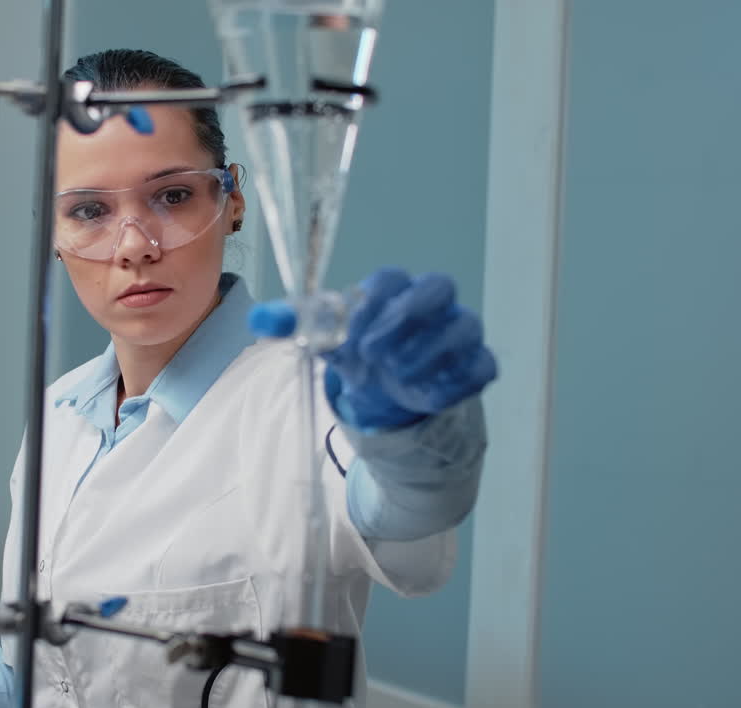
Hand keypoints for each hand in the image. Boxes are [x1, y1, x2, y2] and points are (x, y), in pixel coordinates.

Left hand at [250, 268, 496, 430]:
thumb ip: (294, 325)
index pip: (392, 278)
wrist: (391, 389)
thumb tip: (259, 319)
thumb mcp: (327, 340)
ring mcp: (459, 332)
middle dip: (406, 316)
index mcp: (395, 289)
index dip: (374, 299)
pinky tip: (427, 397)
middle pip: (438, 286)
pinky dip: (458, 382)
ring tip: (397, 375)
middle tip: (374, 350)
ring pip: (464, 326)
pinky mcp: (475, 366)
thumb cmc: (362, 351)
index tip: (351, 330)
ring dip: (429, 351)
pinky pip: (481, 367)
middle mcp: (433, 304)